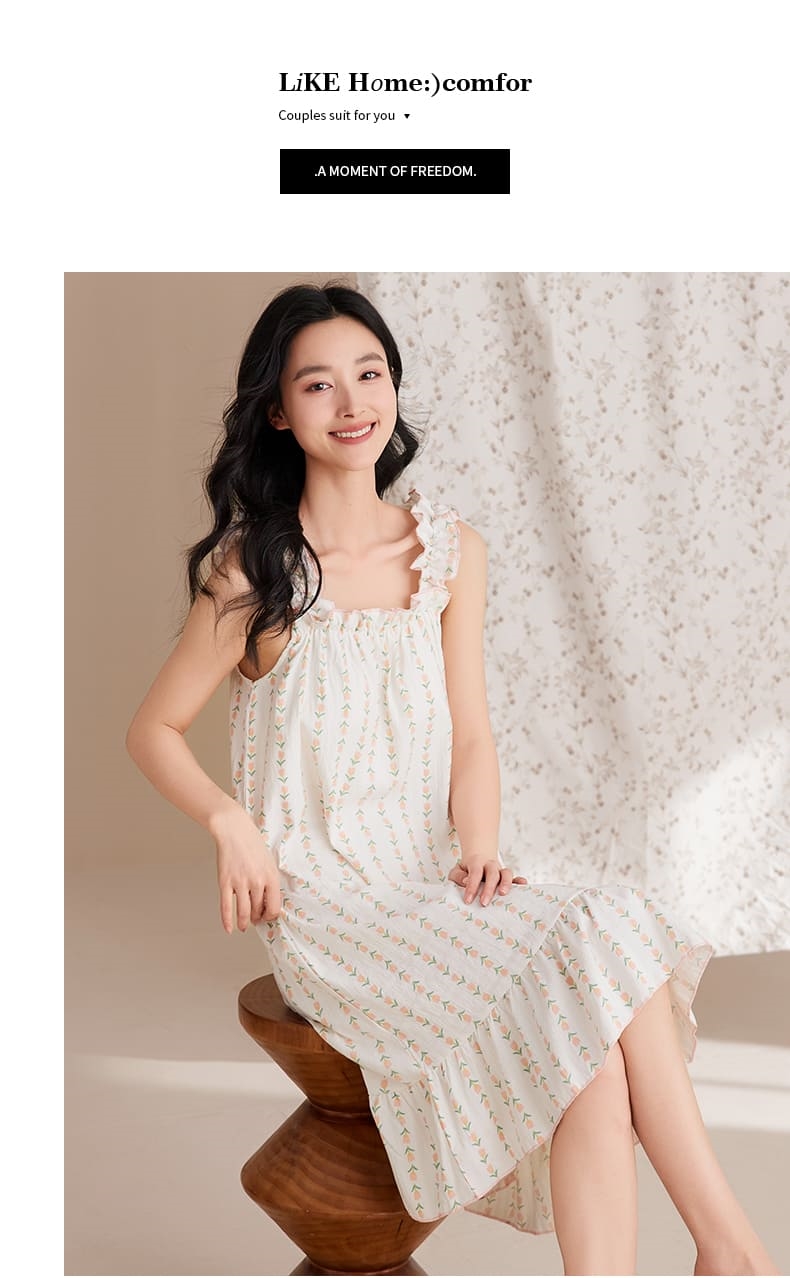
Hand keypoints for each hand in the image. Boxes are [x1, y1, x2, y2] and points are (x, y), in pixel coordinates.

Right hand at [210, 803, 281, 932]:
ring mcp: (240, 883)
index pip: (275, 907)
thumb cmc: (252, 843)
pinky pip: (226, 907)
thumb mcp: (269, 862)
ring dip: (244, 923)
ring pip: (244, 912)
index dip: (271, 916)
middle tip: (255, 920)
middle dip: (257, 918)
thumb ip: (269, 881)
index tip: (268, 916)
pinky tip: (229, 929)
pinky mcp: (225, 882)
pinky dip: (227, 920)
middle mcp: (257, 882)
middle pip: (259, 911)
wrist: (234, 830)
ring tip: (244, 926)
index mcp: (271, 877)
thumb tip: (268, 901)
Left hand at [449, 856, 527, 906]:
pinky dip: (519, 881)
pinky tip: (524, 886)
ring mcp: (500, 870)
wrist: (478, 860)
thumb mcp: (456, 871)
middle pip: (492, 873)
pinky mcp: (507, 878)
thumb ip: (458, 876)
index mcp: (476, 862)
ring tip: (503, 894)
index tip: (468, 900)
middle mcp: (490, 865)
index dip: (472, 886)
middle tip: (484, 903)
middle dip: (489, 889)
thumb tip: (465, 881)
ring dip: (506, 883)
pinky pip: (515, 878)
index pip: (475, 873)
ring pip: (506, 873)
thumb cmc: (466, 871)